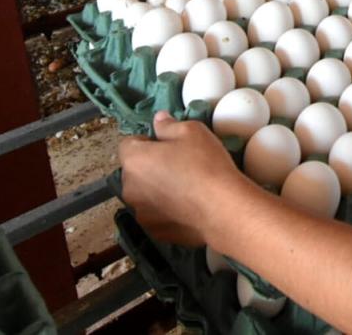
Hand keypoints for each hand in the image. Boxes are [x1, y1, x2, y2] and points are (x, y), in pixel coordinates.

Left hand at [118, 112, 251, 246]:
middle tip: (179, 165)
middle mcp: (129, 188)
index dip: (147, 141)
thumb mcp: (191, 131)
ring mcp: (140, 213)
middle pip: (135, 171)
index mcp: (134, 160)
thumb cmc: (205, 164)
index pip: (128, 144)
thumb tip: (158, 120)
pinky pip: (155, 214)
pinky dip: (165, 210)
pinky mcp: (154, 232)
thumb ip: (168, 125)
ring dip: (156, 190)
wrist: (222, 209)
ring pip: (144, 194)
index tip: (168, 145)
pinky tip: (187, 207)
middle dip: (150, 167)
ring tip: (185, 189)